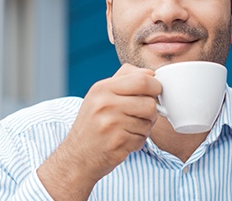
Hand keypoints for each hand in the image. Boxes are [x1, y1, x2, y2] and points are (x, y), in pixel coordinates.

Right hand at [37, 64, 161, 199]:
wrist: (77, 157)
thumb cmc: (93, 124)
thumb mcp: (100, 95)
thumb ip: (125, 80)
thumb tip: (151, 74)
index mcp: (102, 88)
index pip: (142, 80)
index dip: (155, 86)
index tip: (153, 93)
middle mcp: (105, 104)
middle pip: (149, 103)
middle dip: (152, 110)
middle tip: (143, 115)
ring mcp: (111, 124)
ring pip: (149, 122)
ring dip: (145, 128)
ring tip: (129, 129)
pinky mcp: (117, 142)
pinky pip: (143, 138)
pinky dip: (138, 141)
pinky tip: (124, 141)